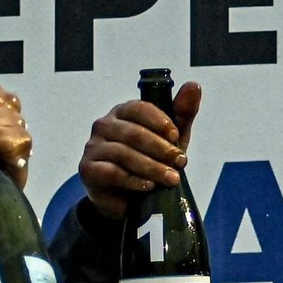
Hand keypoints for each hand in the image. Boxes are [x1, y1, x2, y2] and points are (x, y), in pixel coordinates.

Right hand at [78, 81, 201, 219]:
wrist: (130, 197)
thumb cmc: (151, 160)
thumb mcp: (171, 138)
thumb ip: (182, 113)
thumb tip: (194, 85)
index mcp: (123, 113)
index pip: (138, 108)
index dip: (159, 121)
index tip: (176, 137)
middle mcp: (104, 126)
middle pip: (133, 132)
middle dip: (161, 148)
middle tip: (181, 162)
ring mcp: (93, 147)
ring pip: (123, 153)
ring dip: (152, 167)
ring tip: (172, 178)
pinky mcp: (88, 170)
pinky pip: (111, 172)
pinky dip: (134, 180)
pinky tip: (149, 186)